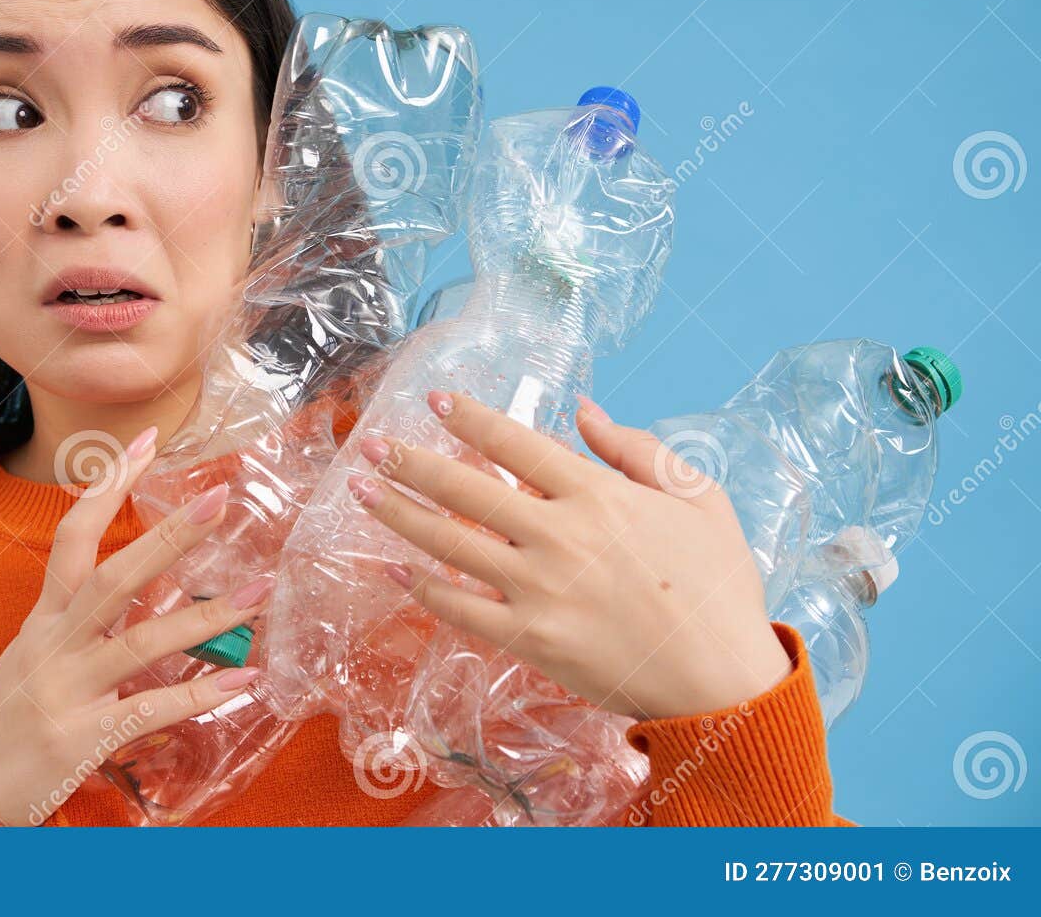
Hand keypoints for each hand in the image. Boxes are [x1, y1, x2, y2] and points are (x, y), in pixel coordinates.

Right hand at [0, 426, 269, 824]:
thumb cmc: (2, 724)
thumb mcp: (31, 659)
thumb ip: (77, 625)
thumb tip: (138, 594)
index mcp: (43, 620)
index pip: (73, 535)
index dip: (108, 485)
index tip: (148, 440)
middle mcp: (54, 646)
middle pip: (115, 578)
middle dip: (170, 537)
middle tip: (221, 499)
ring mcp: (68, 692)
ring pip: (143, 642)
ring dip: (208, 616)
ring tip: (260, 591)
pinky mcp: (81, 740)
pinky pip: (150, 711)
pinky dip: (199, 695)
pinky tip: (243, 681)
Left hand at [350, 391, 792, 720]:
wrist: (723, 681)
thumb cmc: (718, 586)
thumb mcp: (698, 499)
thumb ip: (637, 449)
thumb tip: (583, 409)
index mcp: (597, 495)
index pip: (516, 445)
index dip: (471, 419)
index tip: (436, 401)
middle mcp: (557, 536)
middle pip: (465, 489)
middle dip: (410, 462)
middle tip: (370, 445)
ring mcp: (537, 590)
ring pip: (449, 543)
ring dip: (399, 514)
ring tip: (360, 491)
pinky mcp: (529, 639)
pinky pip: (460, 609)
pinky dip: (422, 588)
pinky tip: (392, 570)